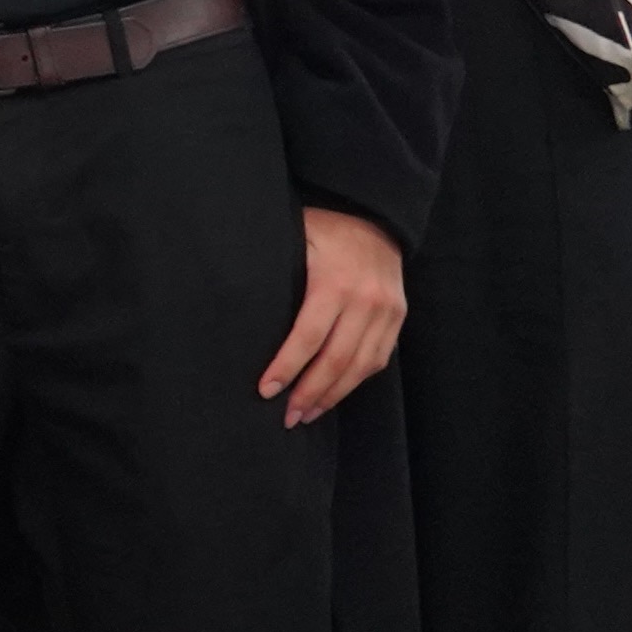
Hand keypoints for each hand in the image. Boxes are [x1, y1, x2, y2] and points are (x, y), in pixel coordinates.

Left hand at [256, 204, 406, 425]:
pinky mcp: (398, 317)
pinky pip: (379, 358)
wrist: (374, 213)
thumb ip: (274, 274)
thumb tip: (234, 306)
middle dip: (310, 393)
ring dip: (333, 395)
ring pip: (361, 366)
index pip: (308, 337)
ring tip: (308, 413)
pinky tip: (334, 393)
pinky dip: (356, 380)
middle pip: (336, 360)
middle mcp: (367, 301)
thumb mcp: (293, 239)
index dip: (286, 367)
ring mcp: (388, 311)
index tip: (266, 391)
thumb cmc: (321, 227)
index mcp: (335, 282)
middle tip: (287, 417)